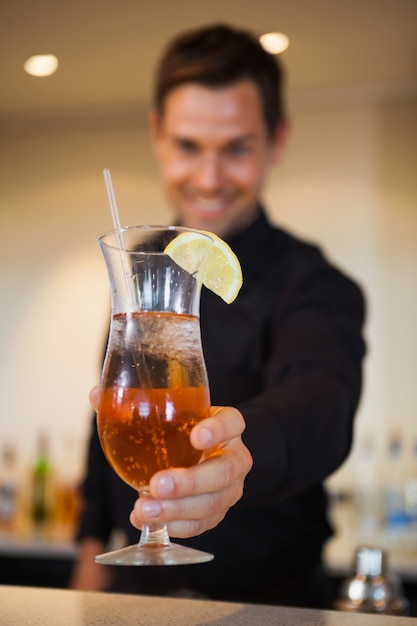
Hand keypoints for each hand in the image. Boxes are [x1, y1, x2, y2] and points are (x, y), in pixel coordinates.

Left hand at [89, 387, 252, 537]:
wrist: (204, 455)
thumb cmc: (184, 430)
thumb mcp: (171, 413)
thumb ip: (136, 404)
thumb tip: (96, 394)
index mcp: (227, 426)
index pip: (231, 423)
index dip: (217, 430)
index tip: (196, 436)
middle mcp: (235, 457)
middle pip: (223, 471)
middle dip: (189, 481)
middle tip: (157, 484)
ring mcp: (229, 488)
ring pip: (212, 503)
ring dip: (176, 509)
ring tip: (144, 508)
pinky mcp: (218, 511)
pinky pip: (201, 524)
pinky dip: (174, 525)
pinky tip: (146, 519)